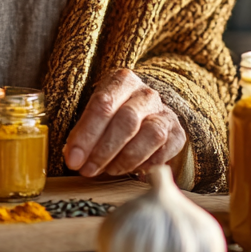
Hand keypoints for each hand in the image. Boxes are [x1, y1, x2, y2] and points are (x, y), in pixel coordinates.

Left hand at [63, 68, 185, 177]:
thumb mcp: (93, 112)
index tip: (72, 158)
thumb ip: (81, 130)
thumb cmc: (110, 115)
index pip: (103, 104)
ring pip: (152, 135)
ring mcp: (164, 113)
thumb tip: (72, 157)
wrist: (143, 112)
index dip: (86, 134)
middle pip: (127, 120)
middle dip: (103, 150)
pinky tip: (130, 170)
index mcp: (122, 80)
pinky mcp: (177, 133)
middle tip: (87, 170)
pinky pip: (166, 151)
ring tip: (108, 170)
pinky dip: (147, 164)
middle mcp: (146, 94)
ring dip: (126, 159)